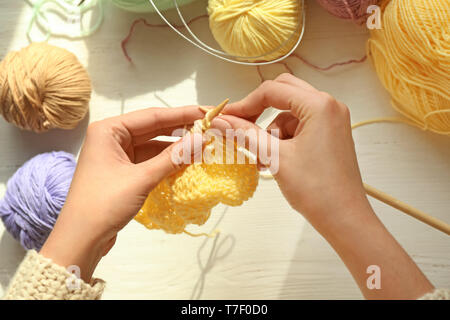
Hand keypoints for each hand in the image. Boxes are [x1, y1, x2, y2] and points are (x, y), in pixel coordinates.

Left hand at [40, 106, 204, 280]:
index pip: (152, 116)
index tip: (206, 112)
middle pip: (153, 129)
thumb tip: (201, 140)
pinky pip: (150, 160)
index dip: (182, 114)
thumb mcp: (141, 179)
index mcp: (108, 130)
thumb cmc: (103, 205)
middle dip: (181, 130)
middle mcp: (112, 138)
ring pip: (153, 145)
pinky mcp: (123, 171)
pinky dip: (167, 162)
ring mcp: (117, 155)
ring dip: (175, 148)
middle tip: (209, 128)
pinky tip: (186, 162)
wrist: (80, 239)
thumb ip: (173, 158)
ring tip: (202, 146)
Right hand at [211, 73, 367, 230]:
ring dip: (270, 131)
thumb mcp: (275, 157)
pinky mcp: (329, 135)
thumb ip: (246, 134)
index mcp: (319, 105)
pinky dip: (283, 140)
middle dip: (259, 111)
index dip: (245, 104)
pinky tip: (273, 161)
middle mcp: (329, 107)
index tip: (226, 118)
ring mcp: (331, 121)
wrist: (343, 219)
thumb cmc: (316, 190)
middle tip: (240, 127)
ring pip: (289, 113)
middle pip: (283, 94)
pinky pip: (299, 127)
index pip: (273, 91)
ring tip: (261, 158)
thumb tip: (221, 121)